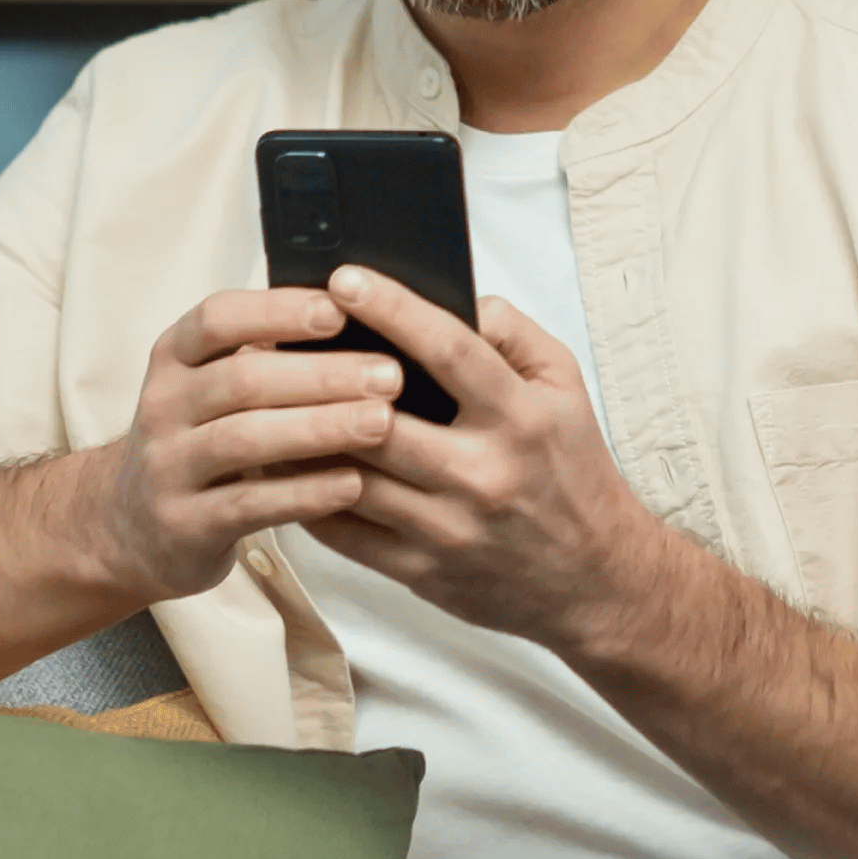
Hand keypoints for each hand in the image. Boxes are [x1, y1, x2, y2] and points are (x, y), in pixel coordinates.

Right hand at [84, 289, 402, 604]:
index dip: (279, 311)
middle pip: (243, 380)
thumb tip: (360, 319)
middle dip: (323, 375)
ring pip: (246, 440)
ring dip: (321, 428)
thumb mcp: (211, 387)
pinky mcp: (184, 524)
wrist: (130, 525)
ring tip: (382, 423)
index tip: (341, 310)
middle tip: (390, 375)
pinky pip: (250, 504)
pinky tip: (353, 484)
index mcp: (174, 358)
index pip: (217, 319)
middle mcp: (163, 406)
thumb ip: (267, 356)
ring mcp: (167, 467)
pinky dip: (305, 493)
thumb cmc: (198, 439)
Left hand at [301, 266, 668, 648]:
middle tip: (271, 338)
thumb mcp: (566, 388)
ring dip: (299, 437)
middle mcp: (484, 473)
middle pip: (380, 418)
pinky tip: (282, 462)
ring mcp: (449, 529)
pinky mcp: (422, 572)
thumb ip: (514, 333)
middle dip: (320, 377)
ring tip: (261, 397)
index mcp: (520, 417)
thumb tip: (457, 298)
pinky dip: (305, 494)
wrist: (596, 581)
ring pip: (349, 477)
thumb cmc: (573, 471)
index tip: (344, 277)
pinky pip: (344, 531)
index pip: (449, 350)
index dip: (392, 309)